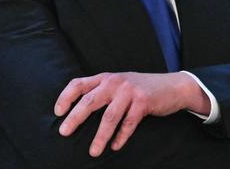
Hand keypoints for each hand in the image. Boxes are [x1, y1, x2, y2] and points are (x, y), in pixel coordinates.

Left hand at [54, 71, 208, 156]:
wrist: (171, 87)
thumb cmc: (139, 89)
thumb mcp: (119, 84)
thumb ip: (101, 91)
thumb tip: (77, 112)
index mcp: (106, 78)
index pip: (79, 83)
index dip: (66, 97)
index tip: (57, 112)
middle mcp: (115, 82)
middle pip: (90, 100)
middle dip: (75, 117)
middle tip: (64, 132)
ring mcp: (130, 91)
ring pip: (110, 116)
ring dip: (100, 136)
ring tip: (93, 152)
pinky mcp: (143, 102)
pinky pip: (128, 123)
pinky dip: (121, 137)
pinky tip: (115, 147)